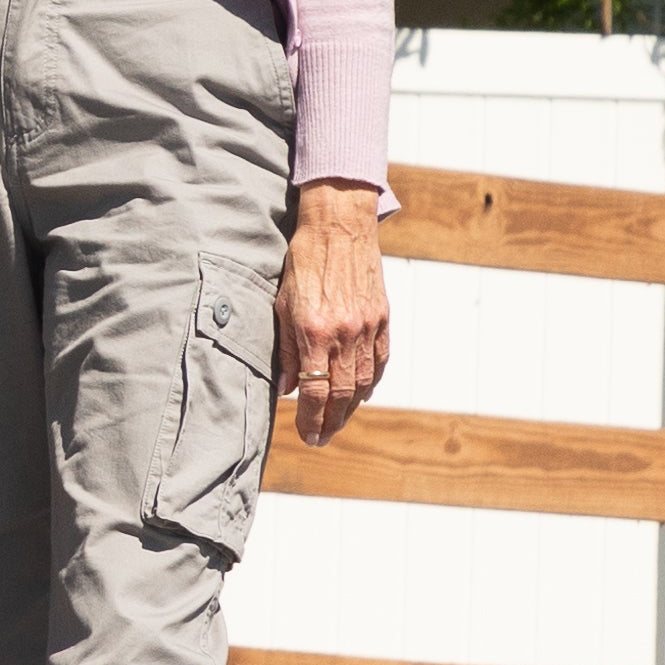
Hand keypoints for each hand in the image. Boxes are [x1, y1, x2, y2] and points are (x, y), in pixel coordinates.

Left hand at [281, 183, 391, 444]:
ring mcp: (367, 327)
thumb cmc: (303, 261)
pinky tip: (360, 393)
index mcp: (315, 332)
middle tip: (321, 439)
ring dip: (350, 408)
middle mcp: (344, 334)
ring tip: (337, 422)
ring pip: (363, 382)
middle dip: (331, 423)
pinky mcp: (382, 318)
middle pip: (342, 395)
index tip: (306, 437)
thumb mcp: (281, 303)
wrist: (339, 226)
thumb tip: (285, 388)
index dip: (311, 420)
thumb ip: (284, 349)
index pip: (315, 392)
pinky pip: (380, 361)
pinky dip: (370, 382)